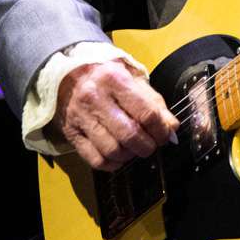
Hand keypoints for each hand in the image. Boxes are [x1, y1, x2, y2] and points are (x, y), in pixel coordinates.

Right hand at [54, 60, 178, 170]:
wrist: (68, 74)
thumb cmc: (107, 77)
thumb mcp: (132, 79)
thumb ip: (153, 102)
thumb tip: (171, 127)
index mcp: (115, 79)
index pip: (146, 112)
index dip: (161, 130)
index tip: (165, 136)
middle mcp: (96, 97)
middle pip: (129, 134)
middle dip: (147, 146)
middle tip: (152, 145)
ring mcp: (81, 117)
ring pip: (112, 150)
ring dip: (130, 156)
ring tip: (135, 150)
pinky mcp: (71, 133)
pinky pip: (95, 159)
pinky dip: (111, 164)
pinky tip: (119, 157)